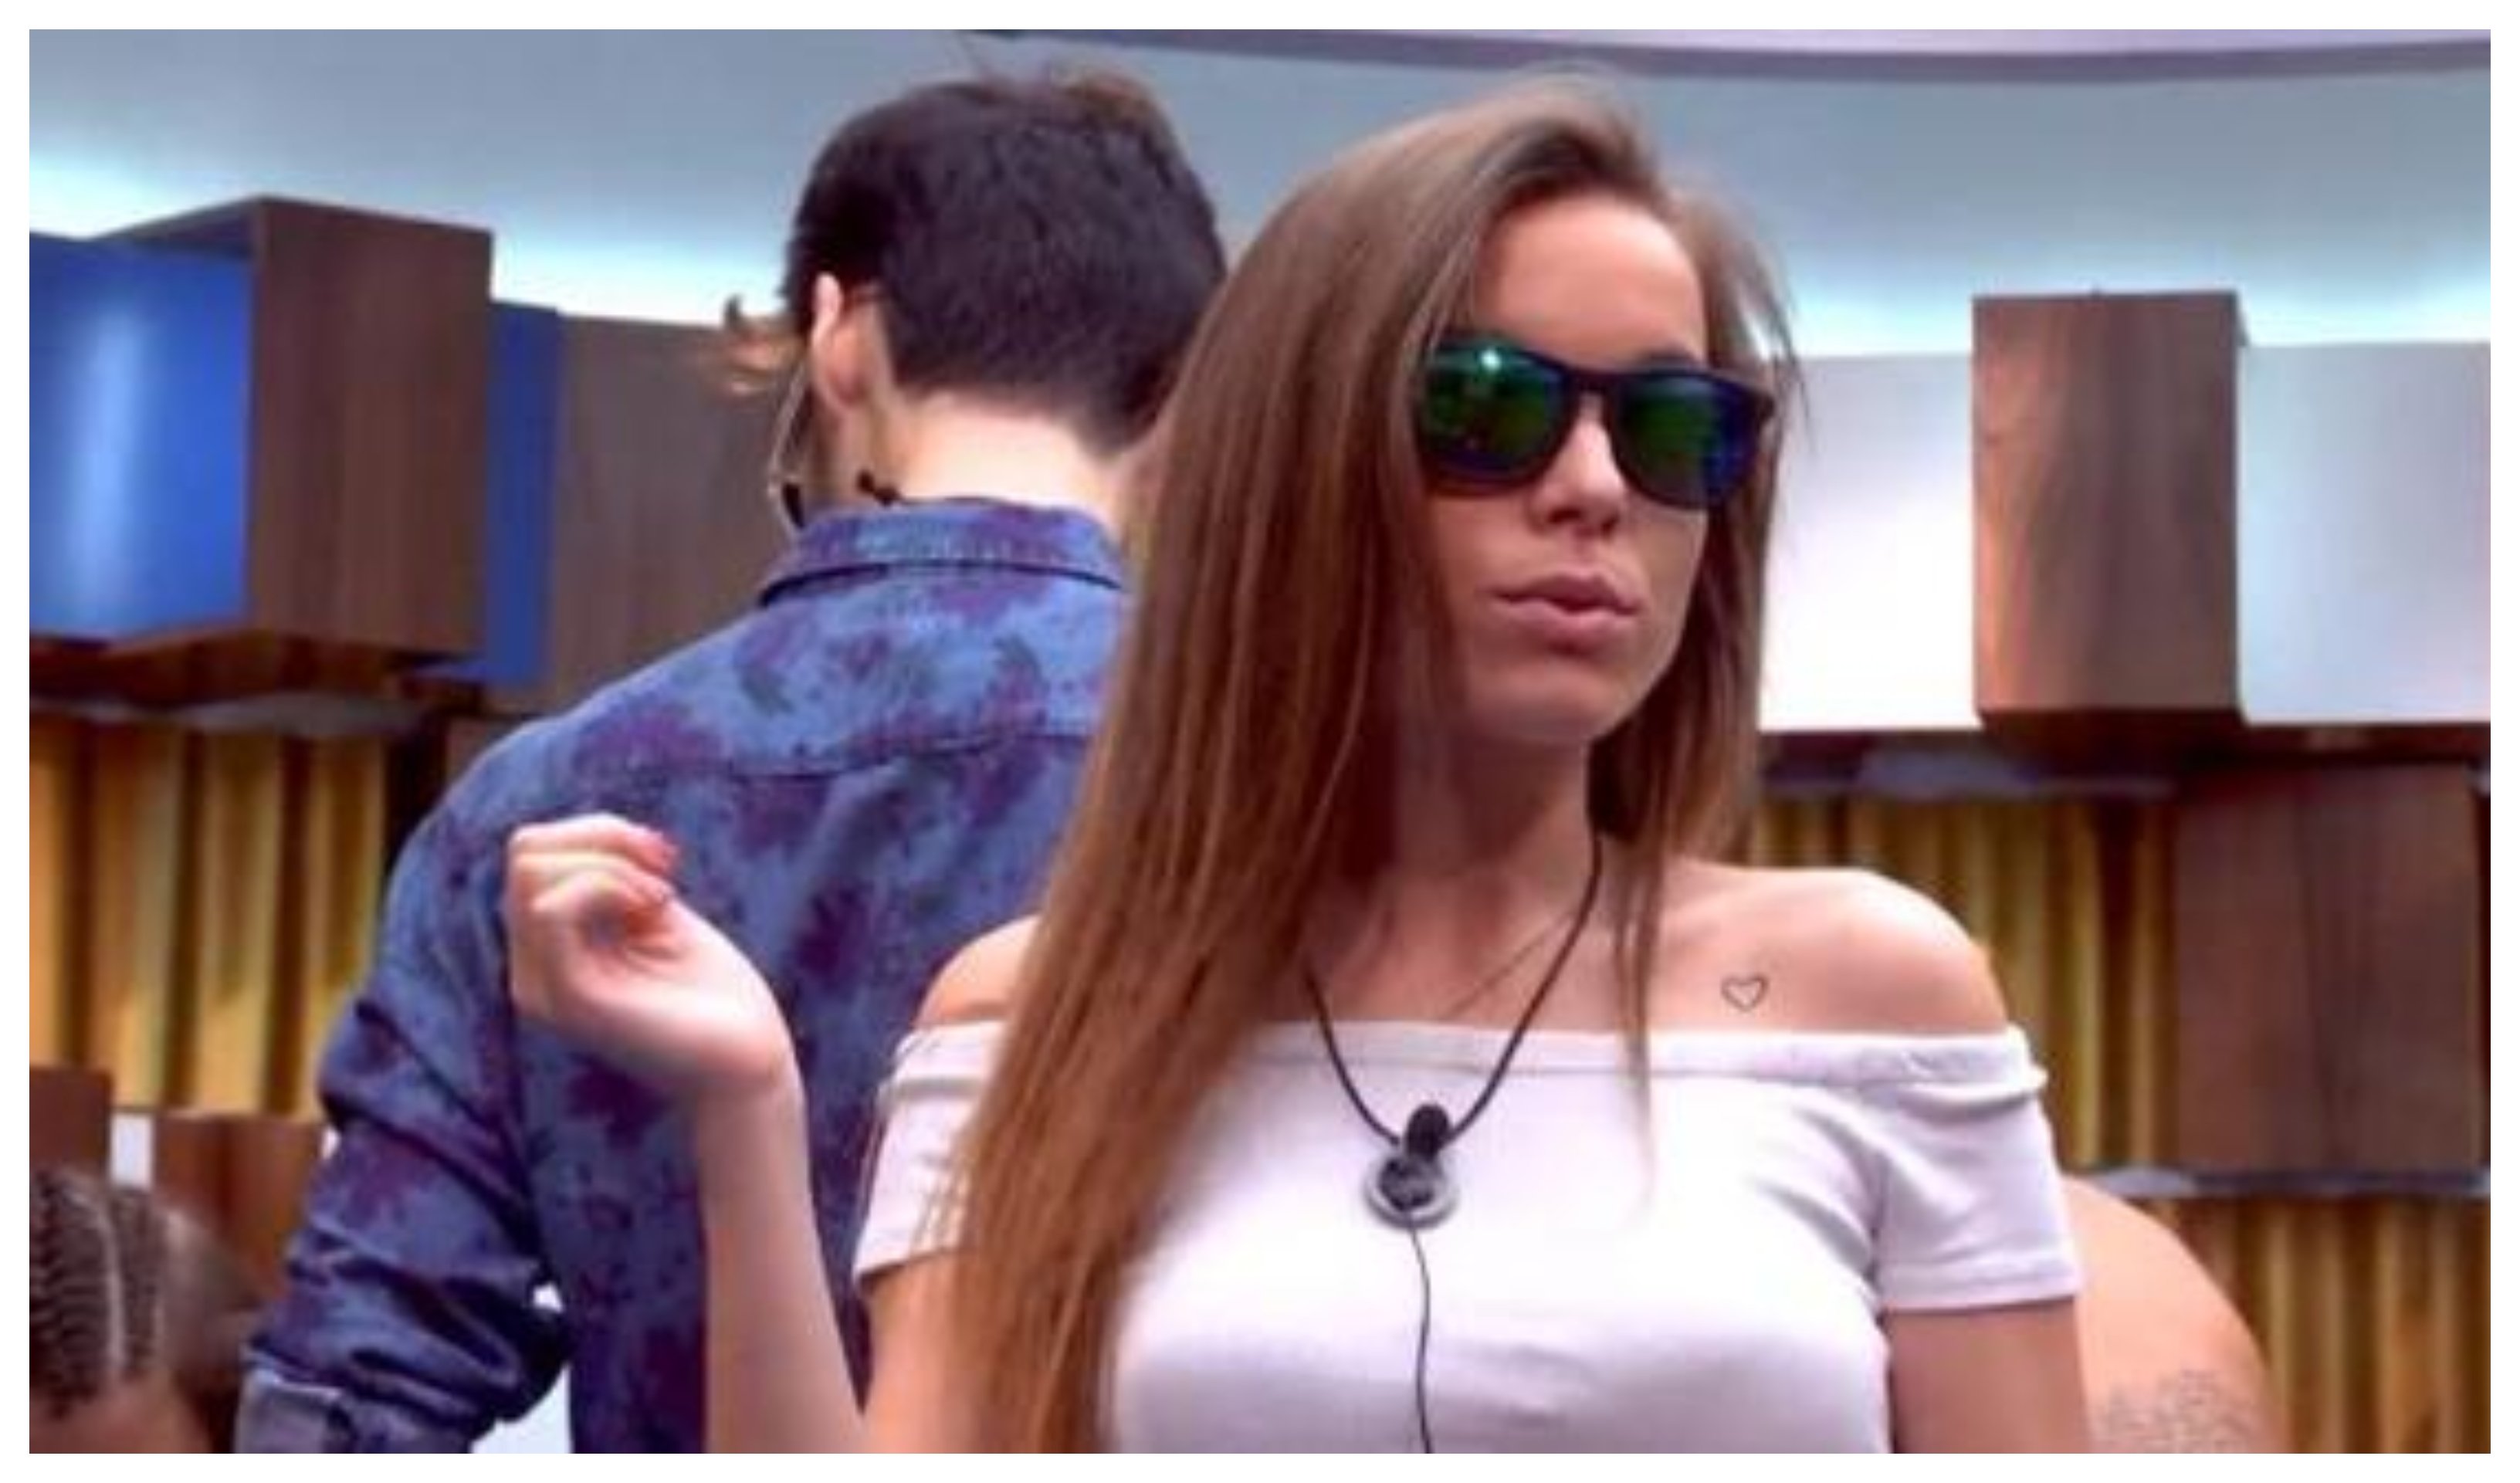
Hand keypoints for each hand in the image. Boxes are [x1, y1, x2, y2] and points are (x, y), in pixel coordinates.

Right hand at [505, 814, 797, 1110]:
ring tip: (663, 896)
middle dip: (600, 836)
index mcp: (550, 950)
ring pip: (532, 872)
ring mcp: (544, 985)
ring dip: (610, 862)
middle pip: (524, 853)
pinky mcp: (569, 998)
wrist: (748, 1063)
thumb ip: (615, 880)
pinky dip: (608, 886)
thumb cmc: (713, 994)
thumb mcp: (657, 915)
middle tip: (664, 867)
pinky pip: (553, 911)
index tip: (661, 855)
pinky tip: (657, 908)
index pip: (532, 855)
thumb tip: (597, 831)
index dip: (596, 831)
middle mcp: (532, 969)